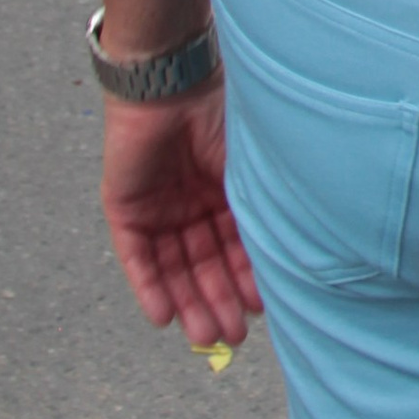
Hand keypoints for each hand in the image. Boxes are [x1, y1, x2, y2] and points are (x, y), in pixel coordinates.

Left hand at [101, 85, 263, 347]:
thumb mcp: (248, 169)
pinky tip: (163, 316)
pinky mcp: (125, 208)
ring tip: (203, 334)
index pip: (235, 246)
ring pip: (173, 267)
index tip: (260, 309)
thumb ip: (259, 209)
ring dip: (188, 301)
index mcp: (225, 191)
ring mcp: (158, 207)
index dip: (247, 277)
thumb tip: (293, 253)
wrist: (170, 82)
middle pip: (204, 263)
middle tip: (231, 336)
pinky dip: (149, 287)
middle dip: (217, 299)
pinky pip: (137, 256)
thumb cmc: (220, 115)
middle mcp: (192, 203)